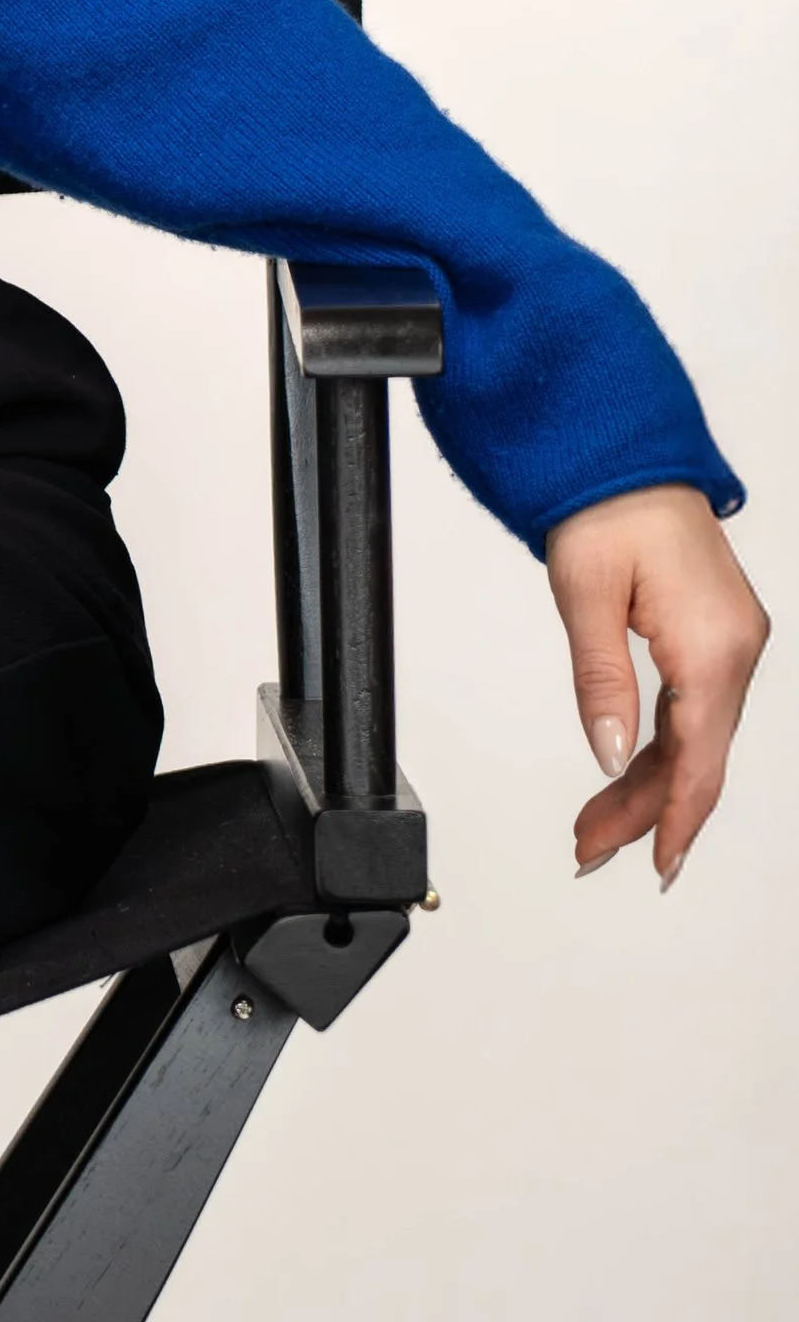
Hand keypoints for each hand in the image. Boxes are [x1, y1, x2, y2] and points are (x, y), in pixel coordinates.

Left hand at [546, 483, 766, 885]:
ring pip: (695, 738)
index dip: (676, 817)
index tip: (657, 864)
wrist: (625, 458)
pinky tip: (629, 774)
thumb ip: (601, 682)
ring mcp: (732, 642)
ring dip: (649, 782)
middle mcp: (736, 647)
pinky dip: (662, 746)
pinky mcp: (717, 635)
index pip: (699, 757)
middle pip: (697, 756)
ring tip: (596, 823)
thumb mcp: (586, 597)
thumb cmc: (606, 510)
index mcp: (711, 644)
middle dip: (646, 810)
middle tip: (591, 846)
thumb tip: (608, 755)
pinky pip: (694, 709)